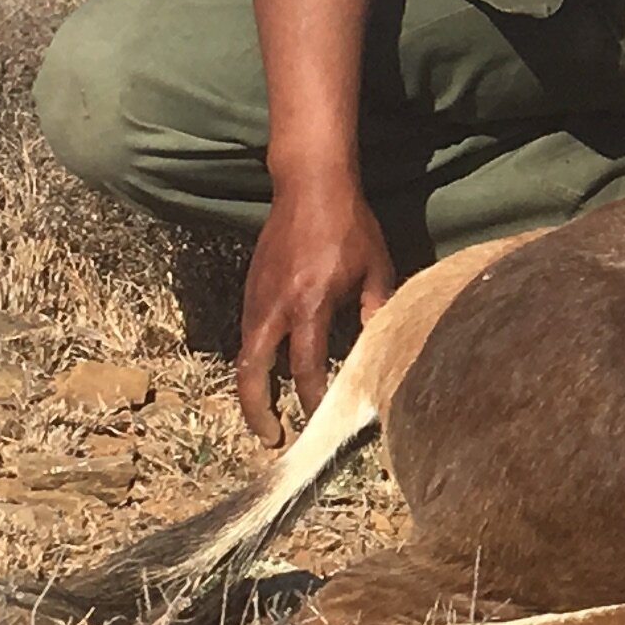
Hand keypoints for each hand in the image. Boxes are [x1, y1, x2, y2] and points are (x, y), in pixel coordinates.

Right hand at [234, 169, 394, 446]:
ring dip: (252, 388)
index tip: (322, 421)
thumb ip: (377, 312)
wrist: (309, 185)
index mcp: (310, 305)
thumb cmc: (350, 227)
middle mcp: (275, 307)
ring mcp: (256, 297)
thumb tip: (380, 351)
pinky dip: (254, 360)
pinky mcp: (250, 288)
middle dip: (257, 411)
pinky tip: (270, 371)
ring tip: (265, 415)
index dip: (313, 401)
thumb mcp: (376, 270)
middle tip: (272, 438)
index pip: (306, 369)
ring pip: (244, 355)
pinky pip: (247, 334)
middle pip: (253, 372)